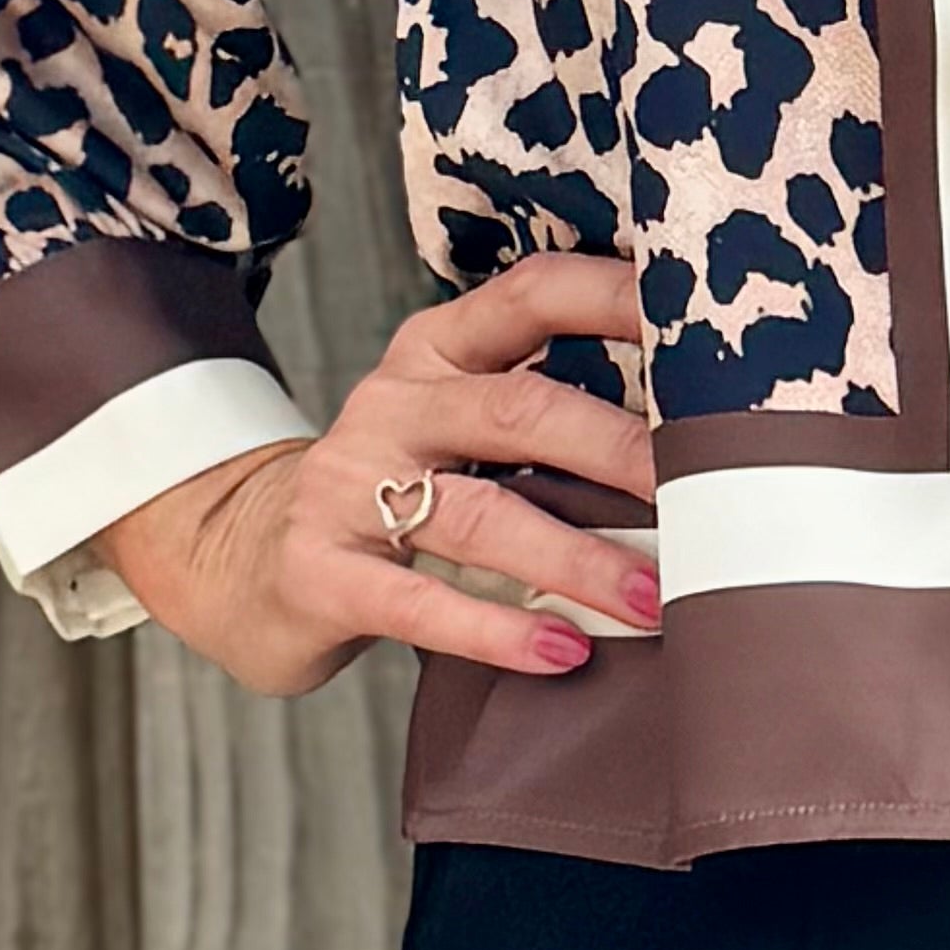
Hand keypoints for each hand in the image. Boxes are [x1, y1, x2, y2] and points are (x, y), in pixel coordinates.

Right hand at [90, 252, 657, 695]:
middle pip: (518, 409)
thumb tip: (702, 431)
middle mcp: (393, 404)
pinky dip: (498, 630)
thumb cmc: (394, 494)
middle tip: (705, 490)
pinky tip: (562, 653)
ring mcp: (348, 488)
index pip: (531, 296)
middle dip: (618, 449)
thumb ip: (548, 416)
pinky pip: (419, 603)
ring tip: (651, 599)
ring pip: (477, 514)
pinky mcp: (321, 572)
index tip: (699, 321)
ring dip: (576, 559)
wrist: (244, 559)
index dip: (615, 298)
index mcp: (437, 351)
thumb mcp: (457, 429)